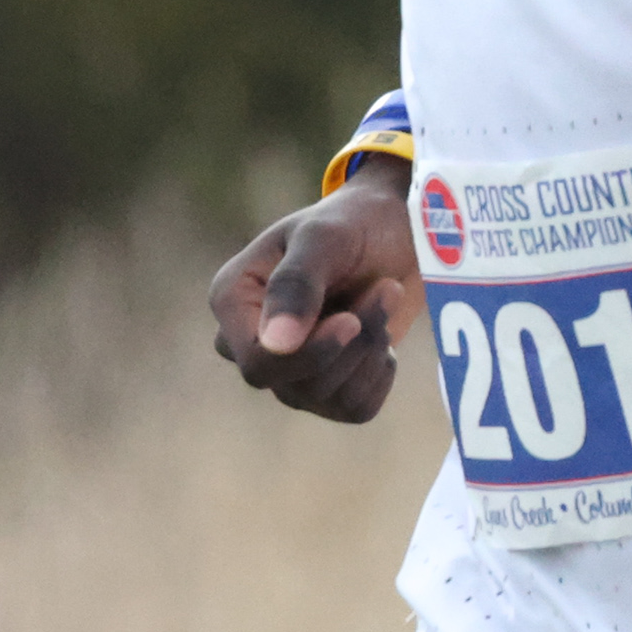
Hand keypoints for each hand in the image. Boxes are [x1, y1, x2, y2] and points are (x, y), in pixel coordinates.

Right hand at [209, 173, 422, 423]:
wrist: (398, 229)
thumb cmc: (354, 224)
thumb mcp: (325, 239)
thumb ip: (296, 284)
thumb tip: (275, 345)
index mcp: (233, 301)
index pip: (258, 363)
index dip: (310, 352)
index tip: (352, 320)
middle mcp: (250, 342)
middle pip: (292, 387)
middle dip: (351, 344)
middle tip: (385, 288)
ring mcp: (288, 369)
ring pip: (329, 397)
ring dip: (371, 350)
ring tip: (385, 296)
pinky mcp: (328, 386)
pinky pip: (356, 408)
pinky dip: (381, 374)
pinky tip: (384, 337)